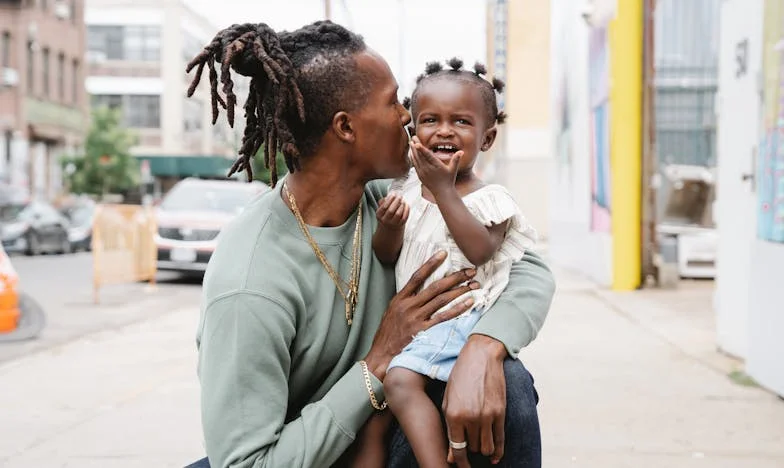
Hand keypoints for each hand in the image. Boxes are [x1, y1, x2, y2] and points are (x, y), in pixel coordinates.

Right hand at [364, 251, 479, 379]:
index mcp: (399, 299)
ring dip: (460, 290)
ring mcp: (416, 319)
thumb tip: (418, 290)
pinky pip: (444, 318)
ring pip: (442, 300)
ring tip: (474, 284)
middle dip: (455, 277)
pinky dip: (457, 309)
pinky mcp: (423, 332)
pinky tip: (469, 302)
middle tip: (471, 270)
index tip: (444, 253)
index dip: (431, 263)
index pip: (417, 276)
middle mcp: (408, 306)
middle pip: (435, 287)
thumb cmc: (387, 335)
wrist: (381, 356)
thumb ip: (405, 301)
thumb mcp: (391, 313)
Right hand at [376, 193, 409, 229]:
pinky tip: (407, 205)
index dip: (390, 200)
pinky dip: (406, 210)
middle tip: (400, 196)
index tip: (394, 194)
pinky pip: (404, 217)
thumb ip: (383, 202)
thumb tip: (387, 197)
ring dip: (401, 206)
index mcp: (379, 215)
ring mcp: (393, 223)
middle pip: (391, 210)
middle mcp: (385, 220)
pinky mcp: (400, 224)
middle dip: (396, 202)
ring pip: (398, 214)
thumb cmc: (385, 215)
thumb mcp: (381, 209)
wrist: (389, 228)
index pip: (384, 207)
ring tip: (403, 201)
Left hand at [409, 136, 463, 197]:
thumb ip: (456, 159)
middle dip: (415, 145)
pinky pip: (414, 164)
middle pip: (420, 156)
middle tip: (413, 136)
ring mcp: (423, 172)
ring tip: (411, 141)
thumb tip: (461, 151)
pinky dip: (412, 157)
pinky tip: (411, 152)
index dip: (421, 149)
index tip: (416, 143)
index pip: (428, 156)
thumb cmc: (448, 180)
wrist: (442, 192)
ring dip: (413, 150)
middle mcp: (428, 169)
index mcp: (436, 166)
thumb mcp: (453, 169)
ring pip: (416, 159)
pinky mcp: (420, 175)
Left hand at [443, 334, 506, 466]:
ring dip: (483, 450)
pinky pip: (500, 441)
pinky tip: (494, 456)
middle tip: (469, 445)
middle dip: (470, 450)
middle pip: (473, 449)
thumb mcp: (448, 400)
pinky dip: (498, 452)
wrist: (481, 356)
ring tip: (479, 444)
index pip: (456, 449)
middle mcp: (470, 417)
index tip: (460, 465)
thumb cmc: (460, 377)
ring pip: (487, 448)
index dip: (458, 461)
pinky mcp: (500, 412)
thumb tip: (451, 455)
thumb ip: (450, 428)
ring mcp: (487, 416)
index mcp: (454, 415)